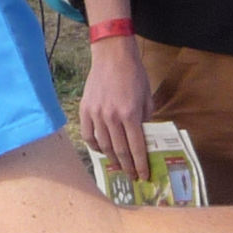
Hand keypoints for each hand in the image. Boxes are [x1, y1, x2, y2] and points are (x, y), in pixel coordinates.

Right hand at [79, 36, 151, 178]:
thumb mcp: (147, 97)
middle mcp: (112, 117)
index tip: (143, 176)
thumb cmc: (134, 74)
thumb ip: (146, 119)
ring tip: (119, 167)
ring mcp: (96, 114)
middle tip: (132, 176)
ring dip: (112, 160)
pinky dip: (95, 146)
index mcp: (130, 114)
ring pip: (103, 146)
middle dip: (127, 167)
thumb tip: (144, 138)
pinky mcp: (85, 110)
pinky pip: (88, 135)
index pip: (136, 147)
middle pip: (120, 151)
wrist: (113, 56)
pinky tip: (102, 151)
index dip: (140, 165)